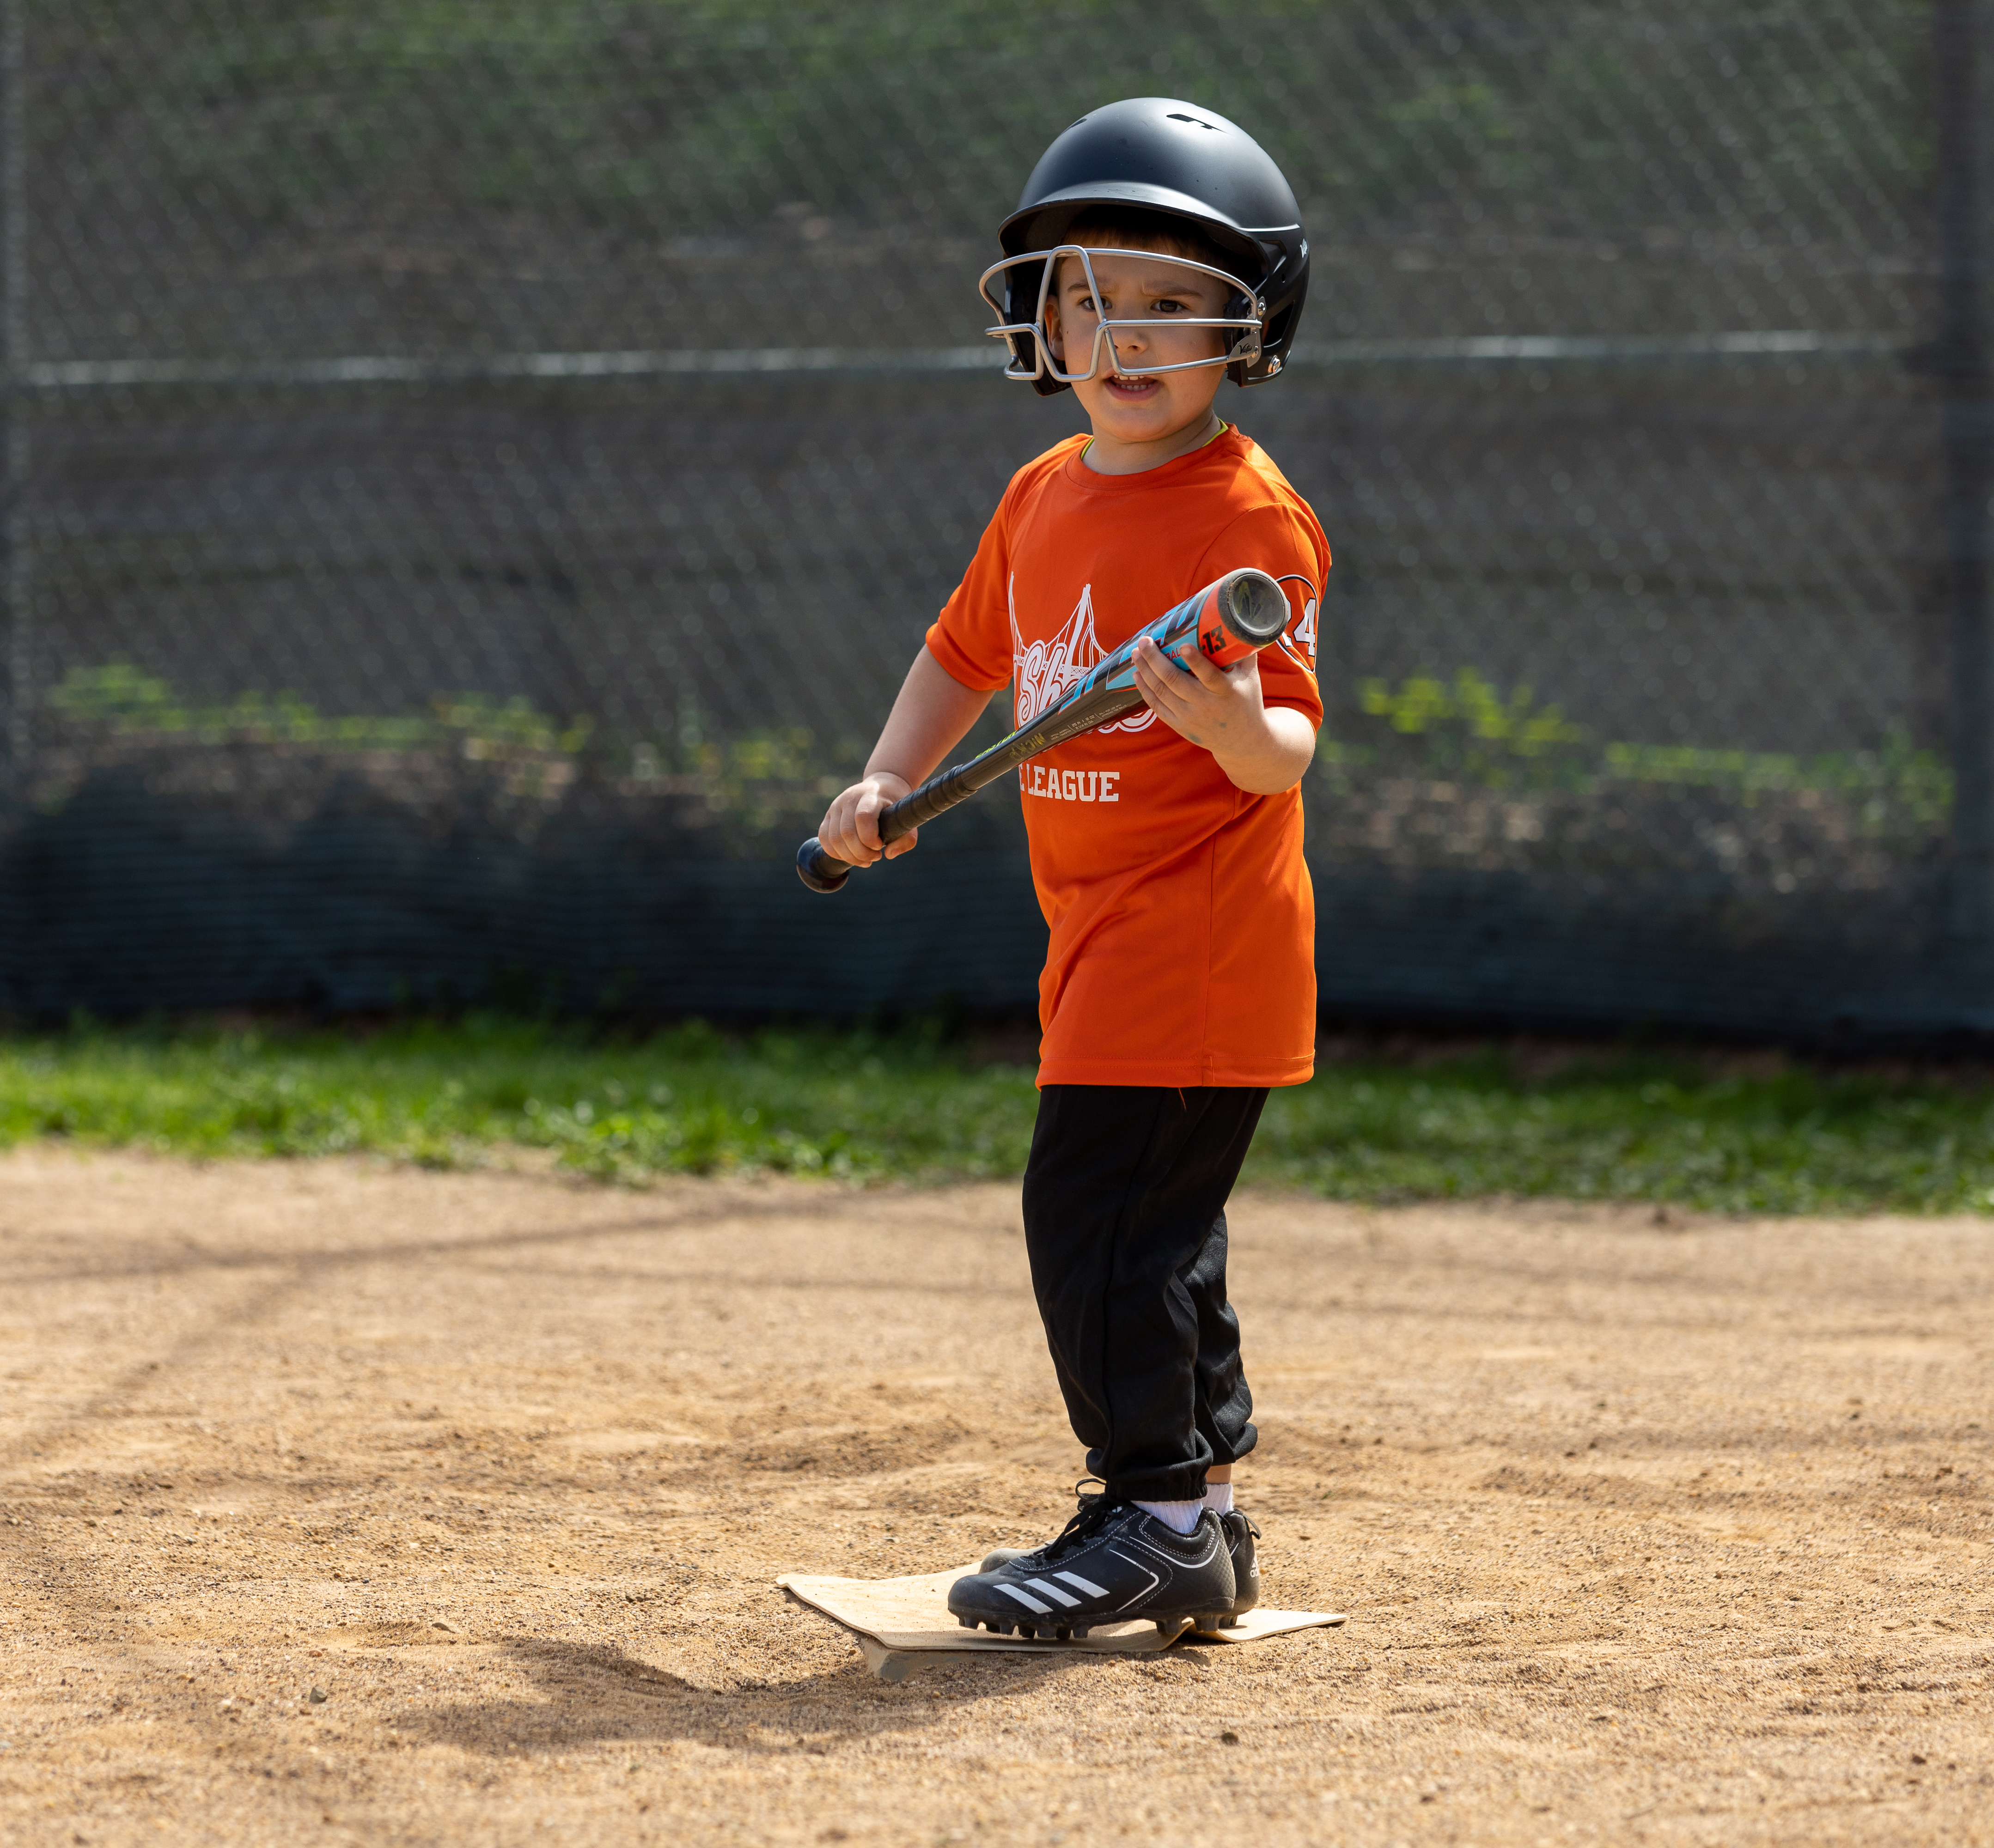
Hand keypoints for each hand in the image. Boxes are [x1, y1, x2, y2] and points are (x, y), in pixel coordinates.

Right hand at [816, 772, 915, 869]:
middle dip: (861, 853)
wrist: (882, 786)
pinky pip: (825, 839)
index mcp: (871, 795)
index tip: (880, 846)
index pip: (863, 817)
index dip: (870, 838)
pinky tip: (851, 856)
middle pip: (846, 832)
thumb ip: (907, 839)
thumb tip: (889, 855)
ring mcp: (836, 806)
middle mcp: (849, 798)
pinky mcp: (829, 815)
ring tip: (865, 860)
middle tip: (876, 857)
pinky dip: (836, 853)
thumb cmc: (895, 805)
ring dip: (849, 856)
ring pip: (834, 839)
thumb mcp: (907, 817)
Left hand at [1131, 637, 1316, 793]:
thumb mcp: (1251, 678)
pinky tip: (1137, 674)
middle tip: (1144, 641)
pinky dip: (1145, 690)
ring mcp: (1189, 717)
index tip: (1184, 646)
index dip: (1196, 661)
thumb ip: (1244, 652)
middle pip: (1174, 681)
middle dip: (1155, 659)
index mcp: (1225, 692)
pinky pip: (1157, 707)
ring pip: (1161, 692)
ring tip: (1136, 653)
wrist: (1242, 741)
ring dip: (1145, 671)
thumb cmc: (1247, 702)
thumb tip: (1237, 620)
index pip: (1209, 676)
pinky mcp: (1179, 726)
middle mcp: (1205, 705)